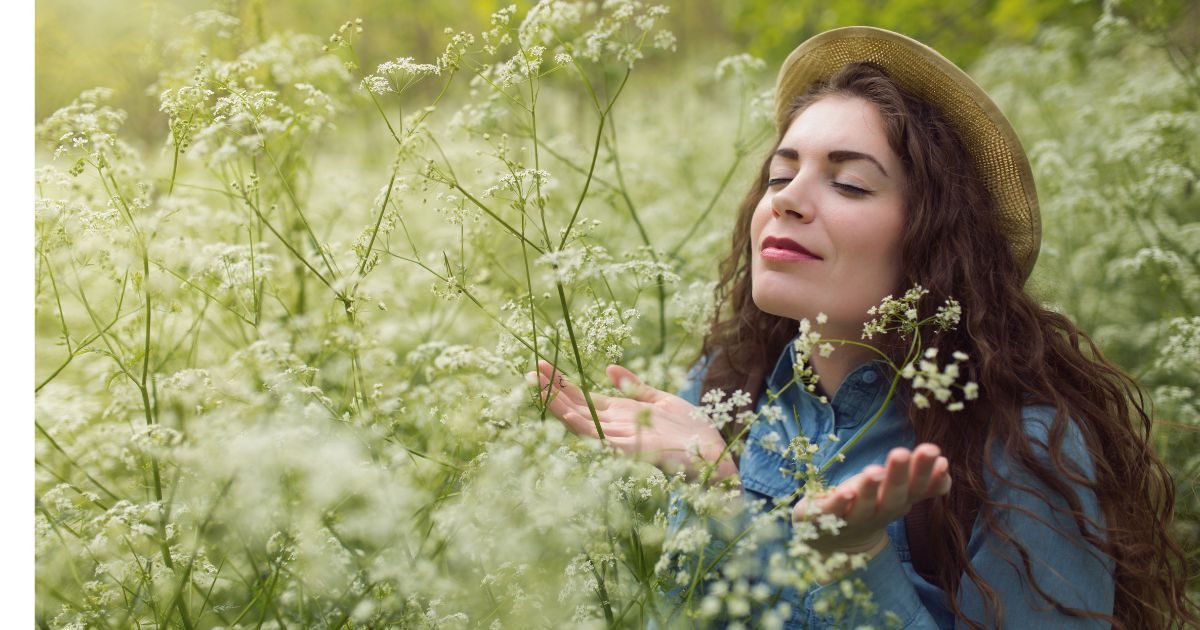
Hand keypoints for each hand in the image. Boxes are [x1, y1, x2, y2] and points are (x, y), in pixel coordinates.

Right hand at [532, 360, 736, 480]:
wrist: (715, 456)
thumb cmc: (693, 432)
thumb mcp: (662, 401)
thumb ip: (636, 386)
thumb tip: (609, 368)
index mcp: (622, 414)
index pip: (584, 397)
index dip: (563, 383)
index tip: (543, 365)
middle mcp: (615, 426)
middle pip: (577, 406)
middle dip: (553, 389)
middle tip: (530, 370)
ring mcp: (620, 439)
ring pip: (581, 420)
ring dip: (559, 404)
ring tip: (538, 386)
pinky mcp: (630, 449)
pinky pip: (602, 436)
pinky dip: (583, 425)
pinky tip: (567, 413)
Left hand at [793, 444, 950, 557]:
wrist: (833, 541)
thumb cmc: (869, 506)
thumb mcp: (897, 493)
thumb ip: (921, 482)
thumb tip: (944, 463)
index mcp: (897, 502)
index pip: (916, 488)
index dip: (928, 476)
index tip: (939, 457)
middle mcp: (878, 513)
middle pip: (893, 496)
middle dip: (899, 475)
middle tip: (902, 452)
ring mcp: (851, 518)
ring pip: (864, 506)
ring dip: (869, 489)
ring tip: (875, 470)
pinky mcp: (823, 519)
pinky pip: (832, 512)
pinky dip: (838, 503)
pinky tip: (844, 492)